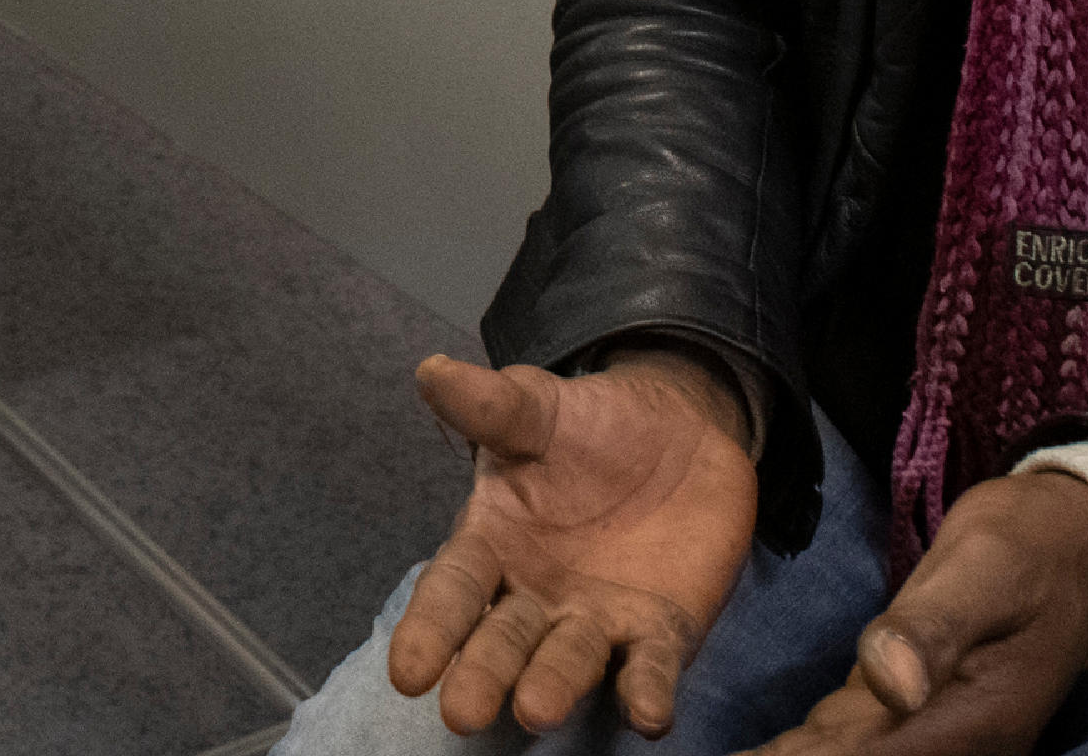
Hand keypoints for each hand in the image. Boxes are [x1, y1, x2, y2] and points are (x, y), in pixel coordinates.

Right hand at [389, 350, 760, 739]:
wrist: (680, 430)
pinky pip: (652, 664)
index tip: (407, 673)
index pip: (454, 591)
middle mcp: (537, 597)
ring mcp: (598, 619)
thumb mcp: (537, 408)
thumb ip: (490, 405)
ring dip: (554, 686)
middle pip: (504, 640)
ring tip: (537, 711)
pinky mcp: (661, 629)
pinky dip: (647, 691)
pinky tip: (648, 714)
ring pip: (570, 660)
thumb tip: (431, 372)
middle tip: (463, 712)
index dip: (430, 630)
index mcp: (493, 545)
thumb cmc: (589, 426)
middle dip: (483, 674)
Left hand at [746, 469, 1087, 755]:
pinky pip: (843, 744)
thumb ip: (934, 627)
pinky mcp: (903, 714)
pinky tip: (762, 750)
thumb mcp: (984, 570)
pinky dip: (801, 748)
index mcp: (975, 724)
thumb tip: (893, 686)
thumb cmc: (1027, 548)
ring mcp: (928, 734)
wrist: (1069, 544)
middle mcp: (952, 745)